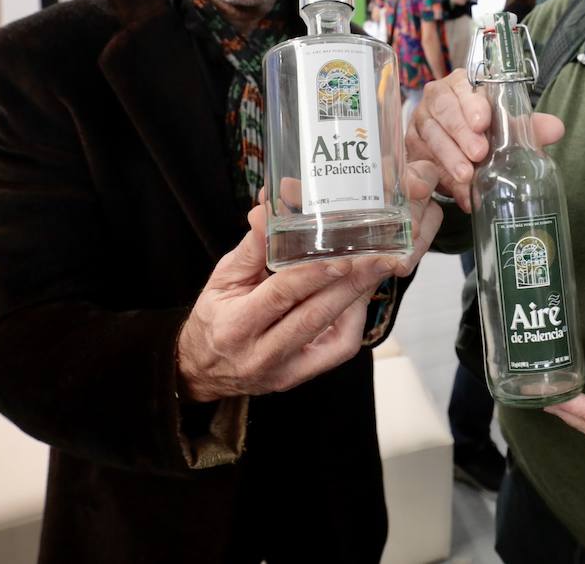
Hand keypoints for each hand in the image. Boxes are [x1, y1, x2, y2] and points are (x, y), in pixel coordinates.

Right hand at [177, 162, 443, 399]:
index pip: (281, 294)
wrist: (203, 368)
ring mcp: (285, 370)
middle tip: (381, 257)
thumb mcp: (223, 277)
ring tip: (377, 269)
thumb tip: (268, 208)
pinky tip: (359, 295)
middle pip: (316, 316)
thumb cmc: (215, 316)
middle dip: (353, 284)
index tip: (343, 255)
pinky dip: (354, 320)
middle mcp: (262, 353)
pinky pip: (339, 350)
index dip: (314, 273)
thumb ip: (252, 246)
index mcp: (236, 325)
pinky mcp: (301, 376)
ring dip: (360, 300)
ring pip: (336, 338)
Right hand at [405, 69, 564, 211]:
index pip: (461, 87)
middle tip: (479, 154)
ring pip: (430, 136)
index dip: (471, 104)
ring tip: (467, 176)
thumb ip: (528, 126)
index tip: (483, 122)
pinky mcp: (410, 148)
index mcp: (460, 85)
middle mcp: (436, 100)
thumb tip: (556, 129)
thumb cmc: (483, 130)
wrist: (456, 150)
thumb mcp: (505, 127)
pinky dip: (442, 178)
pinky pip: (422, 161)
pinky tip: (460, 193)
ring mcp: (420, 122)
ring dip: (450, 157)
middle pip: (443, 111)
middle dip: (461, 133)